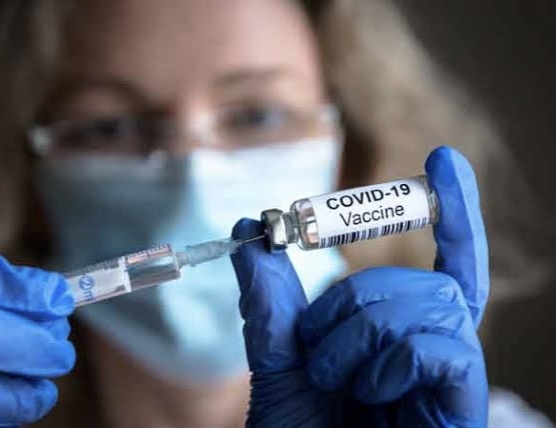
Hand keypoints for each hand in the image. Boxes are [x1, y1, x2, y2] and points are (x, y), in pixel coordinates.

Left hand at [231, 146, 488, 427]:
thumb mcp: (276, 360)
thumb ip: (268, 299)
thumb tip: (248, 230)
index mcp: (399, 339)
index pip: (442, 266)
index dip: (451, 215)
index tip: (443, 162)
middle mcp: (433, 352)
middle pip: (424, 280)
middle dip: (355, 298)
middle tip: (315, 346)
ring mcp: (450, 379)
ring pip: (428, 302)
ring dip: (361, 331)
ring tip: (333, 377)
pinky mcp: (461, 404)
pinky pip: (440, 345)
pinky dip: (389, 358)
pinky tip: (368, 393)